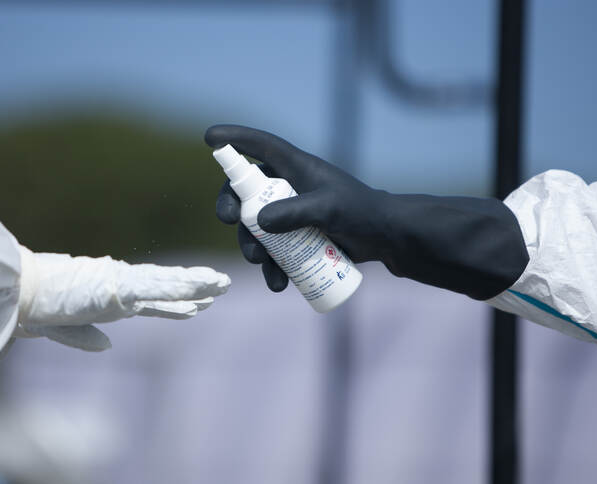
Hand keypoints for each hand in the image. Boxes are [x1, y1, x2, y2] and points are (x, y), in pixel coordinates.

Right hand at [14, 246, 230, 350]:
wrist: (17, 293)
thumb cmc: (34, 306)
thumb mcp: (63, 328)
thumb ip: (85, 337)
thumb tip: (107, 346)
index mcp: (108, 298)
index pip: (150, 302)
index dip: (175, 303)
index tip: (197, 305)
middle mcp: (119, 289)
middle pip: (165, 290)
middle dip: (194, 289)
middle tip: (221, 285)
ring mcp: (121, 285)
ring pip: (168, 284)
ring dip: (197, 283)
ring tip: (221, 282)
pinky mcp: (118, 286)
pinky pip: (158, 286)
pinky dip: (182, 286)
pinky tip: (203, 285)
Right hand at [205, 124, 527, 299]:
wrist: (387, 240)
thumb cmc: (363, 213)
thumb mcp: (329, 208)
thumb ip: (296, 212)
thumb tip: (257, 223)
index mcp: (297, 168)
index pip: (261, 147)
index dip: (235, 140)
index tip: (209, 137)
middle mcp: (289, 188)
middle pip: (246, 193)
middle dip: (232, 208)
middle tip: (229, 222)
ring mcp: (291, 215)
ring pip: (256, 229)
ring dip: (252, 247)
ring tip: (263, 267)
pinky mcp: (297, 240)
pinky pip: (274, 252)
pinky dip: (272, 269)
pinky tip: (279, 285)